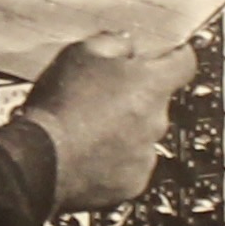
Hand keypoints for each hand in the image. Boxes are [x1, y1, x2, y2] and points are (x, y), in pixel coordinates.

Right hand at [20, 34, 196, 213]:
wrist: (39, 160)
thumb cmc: (59, 106)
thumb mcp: (79, 53)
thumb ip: (113, 43)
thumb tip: (127, 46)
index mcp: (150, 85)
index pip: (185, 63)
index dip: (175, 56)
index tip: (167, 55)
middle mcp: (156, 121)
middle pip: (157, 102)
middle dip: (136, 97)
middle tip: (102, 96)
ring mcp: (146, 155)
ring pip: (143, 135)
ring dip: (125, 130)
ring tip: (89, 129)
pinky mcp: (133, 183)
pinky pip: (131, 165)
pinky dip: (115, 159)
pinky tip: (89, 153)